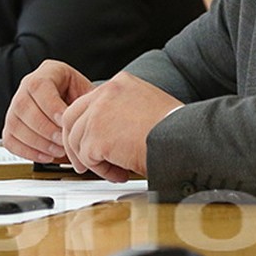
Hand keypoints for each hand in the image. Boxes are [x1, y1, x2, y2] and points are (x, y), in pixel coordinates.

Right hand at [2, 60, 93, 162]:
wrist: (76, 109)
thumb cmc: (83, 100)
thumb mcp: (88, 95)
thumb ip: (85, 105)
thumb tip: (84, 120)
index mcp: (49, 72)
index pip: (39, 86)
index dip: (51, 106)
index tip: (64, 121)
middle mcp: (27, 86)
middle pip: (23, 106)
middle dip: (45, 128)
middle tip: (63, 142)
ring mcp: (16, 106)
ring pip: (15, 124)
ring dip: (38, 142)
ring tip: (58, 150)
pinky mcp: (11, 126)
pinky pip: (10, 140)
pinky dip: (28, 152)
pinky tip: (46, 156)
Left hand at [61, 72, 180, 181]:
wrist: (183, 139)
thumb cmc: (175, 129)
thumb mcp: (147, 106)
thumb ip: (123, 111)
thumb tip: (107, 132)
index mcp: (120, 83)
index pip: (89, 102)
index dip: (87, 126)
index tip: (91, 141)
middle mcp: (106, 92)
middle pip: (72, 117)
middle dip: (75, 143)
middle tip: (84, 162)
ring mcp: (98, 113)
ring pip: (77, 140)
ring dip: (93, 160)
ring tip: (114, 170)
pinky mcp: (96, 136)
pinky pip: (88, 158)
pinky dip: (102, 170)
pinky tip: (120, 172)